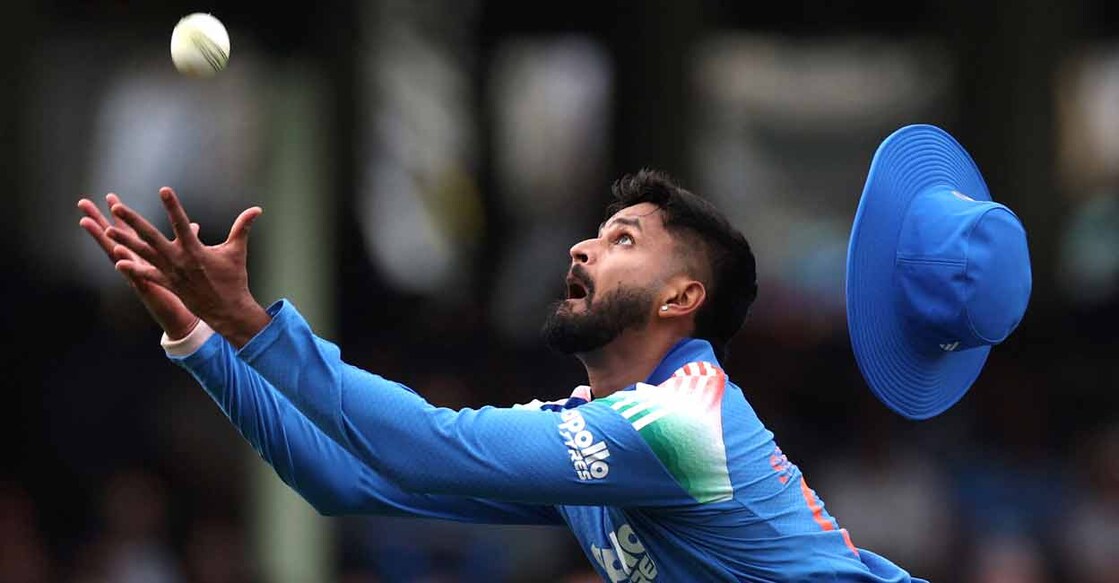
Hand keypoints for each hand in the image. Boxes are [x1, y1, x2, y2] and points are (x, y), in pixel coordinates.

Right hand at [78, 193, 199, 339]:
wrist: (184, 316)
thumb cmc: (183, 289)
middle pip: (114, 239)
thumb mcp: (185, 261)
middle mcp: (136, 264)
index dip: (120, 215)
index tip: (110, 197)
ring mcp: (138, 276)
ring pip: (116, 255)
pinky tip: (117, 253)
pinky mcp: (147, 289)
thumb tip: (194, 225)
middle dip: (99, 221)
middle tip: (83, 204)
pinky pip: (134, 275)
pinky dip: (127, 265)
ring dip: (103, 239)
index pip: (130, 232)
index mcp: (145, 256)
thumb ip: (187, 241)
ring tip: (88, 223)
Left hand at [105, 187, 269, 347]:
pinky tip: (117, 262)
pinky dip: (132, 270)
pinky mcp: (168, 284)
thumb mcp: (237, 251)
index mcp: (195, 249)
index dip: (173, 206)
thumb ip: (243, 228)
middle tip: (117, 207)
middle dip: (133, 221)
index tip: (164, 189)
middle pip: (151, 237)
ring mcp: (170, 273)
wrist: (227, 309)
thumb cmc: (233, 278)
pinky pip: (147, 275)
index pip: (181, 222)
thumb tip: (257, 209)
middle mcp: (178, 260)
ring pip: (143, 254)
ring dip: (125, 242)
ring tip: (108, 230)